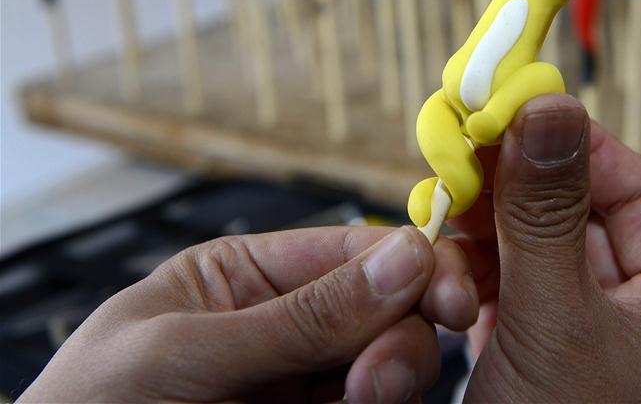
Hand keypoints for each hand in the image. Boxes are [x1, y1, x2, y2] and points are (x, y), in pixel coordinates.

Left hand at [21, 226, 478, 402]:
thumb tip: (405, 255)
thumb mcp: (188, 349)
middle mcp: (288, 325)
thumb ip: (301, 314)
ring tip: (362, 401)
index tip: (450, 295)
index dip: (412, 263)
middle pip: (385, 309)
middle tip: (379, 379)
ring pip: (389, 366)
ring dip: (392, 379)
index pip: (352, 252)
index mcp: (250, 276)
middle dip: (401, 334)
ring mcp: (303, 384)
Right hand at [450, 94, 640, 401]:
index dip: (576, 146)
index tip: (516, 108)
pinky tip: (441, 273)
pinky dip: (469, 280)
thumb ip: (546, 215)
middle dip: (512, 192)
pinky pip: (505, 295)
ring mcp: (582, 342)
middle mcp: (637, 321)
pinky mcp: (533, 360)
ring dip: (481, 239)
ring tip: (440, 215)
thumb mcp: (555, 320)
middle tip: (462, 155)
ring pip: (531, 256)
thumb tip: (550, 104)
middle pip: (575, 221)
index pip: (637, 194)